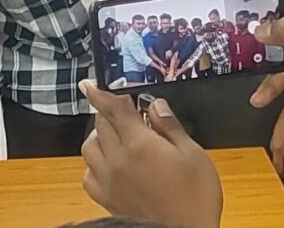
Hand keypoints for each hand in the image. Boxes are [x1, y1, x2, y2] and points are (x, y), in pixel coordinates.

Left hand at [79, 82, 219, 227]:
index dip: (101, 93)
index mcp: (139, 144)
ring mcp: (109, 180)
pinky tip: (108, 163)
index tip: (90, 84)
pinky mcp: (106, 199)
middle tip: (124, 110)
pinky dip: (93, 164)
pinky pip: (88, 174)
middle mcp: (117, 160)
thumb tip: (155, 105)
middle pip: (100, 124)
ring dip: (99, 135)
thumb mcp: (193, 155)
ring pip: (89, 147)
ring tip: (116, 134)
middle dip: (108, 112)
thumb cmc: (195, 198)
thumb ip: (171, 126)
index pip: (112, 109)